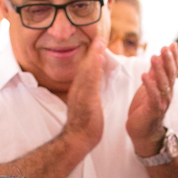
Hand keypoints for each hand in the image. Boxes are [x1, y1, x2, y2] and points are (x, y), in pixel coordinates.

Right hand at [61, 37, 104, 154]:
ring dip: (93, 55)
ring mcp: (81, 94)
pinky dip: (94, 68)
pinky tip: (98, 58)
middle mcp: (78, 90)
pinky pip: (90, 81)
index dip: (91, 58)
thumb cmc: (84, 127)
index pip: (85, 72)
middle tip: (99, 37)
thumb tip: (92, 92)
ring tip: (100, 42)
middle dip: (92, 51)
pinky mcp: (86, 100)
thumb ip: (88, 98)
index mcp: (79, 92)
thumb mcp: (87, 108)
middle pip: (85, 67)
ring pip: (87, 71)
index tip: (97, 46)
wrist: (77, 140)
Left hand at [127, 43, 177, 155]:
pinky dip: (149, 86)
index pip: (173, 70)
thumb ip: (153, 75)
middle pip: (171, 75)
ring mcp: (161, 103)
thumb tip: (156, 58)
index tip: (172, 44)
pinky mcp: (153, 111)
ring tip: (154, 57)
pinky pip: (153, 97)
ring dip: (159, 70)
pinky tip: (144, 76)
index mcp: (167, 88)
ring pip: (163, 84)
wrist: (142, 134)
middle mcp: (167, 95)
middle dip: (168, 61)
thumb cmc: (145, 110)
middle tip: (165, 48)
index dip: (174, 57)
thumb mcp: (149, 89)